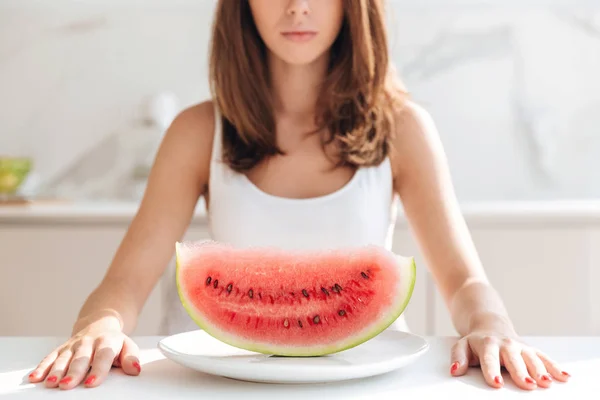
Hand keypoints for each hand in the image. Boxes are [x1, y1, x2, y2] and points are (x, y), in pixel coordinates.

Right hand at [28, 317, 140, 389]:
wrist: (99, 323)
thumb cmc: (114, 341)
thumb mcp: (127, 346)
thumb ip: (131, 358)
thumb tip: (135, 369)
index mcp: (107, 341)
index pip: (103, 356)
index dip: (98, 370)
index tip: (92, 383)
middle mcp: (88, 342)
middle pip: (80, 359)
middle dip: (73, 373)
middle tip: (67, 385)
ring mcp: (73, 345)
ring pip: (63, 358)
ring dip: (56, 371)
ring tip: (51, 383)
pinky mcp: (61, 348)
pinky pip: (50, 357)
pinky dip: (42, 367)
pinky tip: (35, 378)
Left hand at [450, 331, 570, 389]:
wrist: (489, 325)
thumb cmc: (475, 342)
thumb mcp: (462, 346)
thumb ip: (458, 358)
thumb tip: (455, 370)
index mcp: (487, 345)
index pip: (489, 359)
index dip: (492, 371)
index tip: (496, 383)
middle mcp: (506, 345)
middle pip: (514, 360)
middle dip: (521, 372)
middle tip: (528, 385)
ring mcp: (520, 347)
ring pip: (532, 359)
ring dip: (540, 370)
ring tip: (546, 383)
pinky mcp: (531, 350)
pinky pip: (545, 358)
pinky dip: (555, 367)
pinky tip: (564, 377)